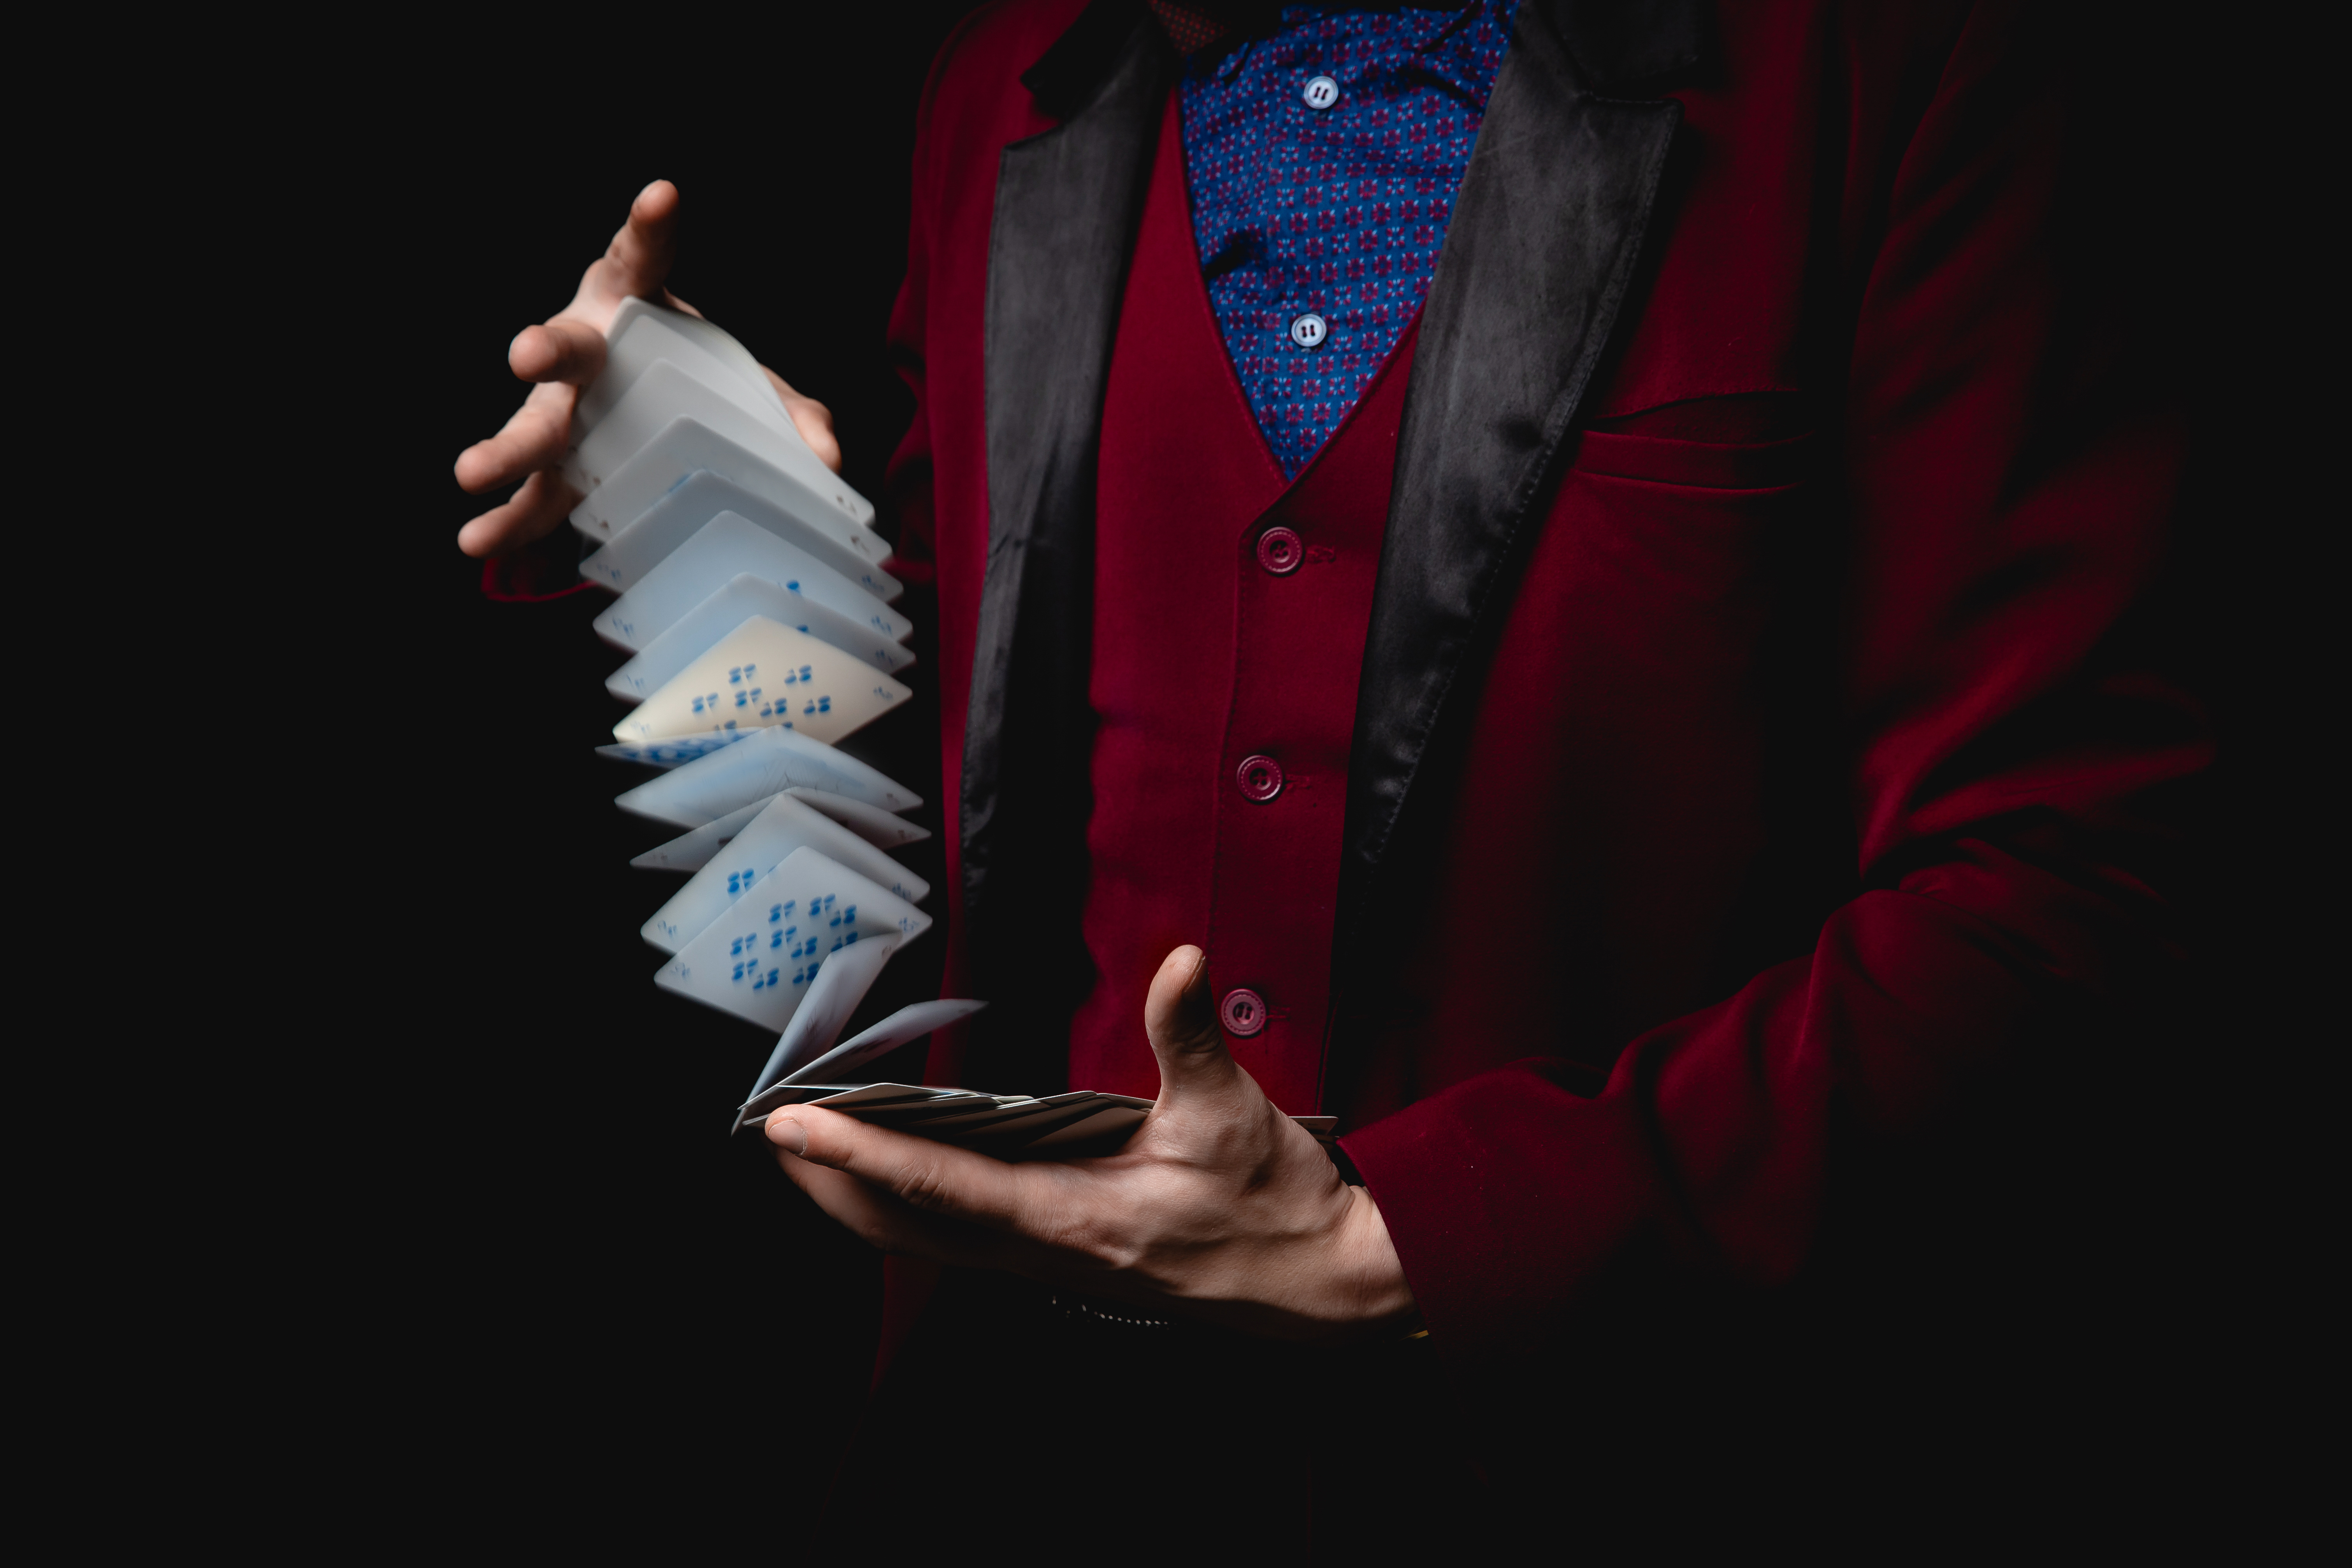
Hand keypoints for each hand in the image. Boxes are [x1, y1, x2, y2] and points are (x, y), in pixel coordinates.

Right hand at [453, 179, 843, 557]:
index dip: (651, 229)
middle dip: (548, 348)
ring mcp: (567, 409)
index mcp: (638, 305)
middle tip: (526, 354)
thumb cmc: (702, 384)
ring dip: (508, 447)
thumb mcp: (752, 390)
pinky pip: (535, 495)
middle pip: (569, 346)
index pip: (644, 257)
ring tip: (471, 472)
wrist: (661, 414)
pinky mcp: (560, 467)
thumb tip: (826, 457)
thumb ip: (791, 412)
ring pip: (536, 424)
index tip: (663, 198)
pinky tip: (478, 542)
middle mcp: (590, 348)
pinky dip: (509, 521)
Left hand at [767, 946, 1418, 1341]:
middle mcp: (1047, 1253)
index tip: (794, 1126)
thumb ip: (1193, 1036)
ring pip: (927, 1240)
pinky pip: (960, 1240)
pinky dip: (910, 1206)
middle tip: (772, 1136)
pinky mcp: (1064, 1261)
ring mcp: (1051, 1265)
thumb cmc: (1276, 1205)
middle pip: (906, 1227)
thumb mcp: (1235, 1114)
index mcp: (1076, 1219)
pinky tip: (900, 1177)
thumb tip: (1182, 960)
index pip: (941, 1186)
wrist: (1319, 1287)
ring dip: (863, 1198)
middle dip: (830, 1184)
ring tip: (813, 1153)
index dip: (860, 1154)